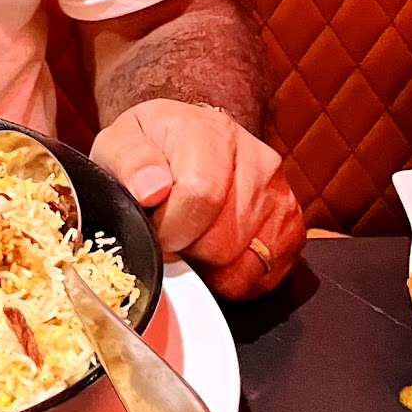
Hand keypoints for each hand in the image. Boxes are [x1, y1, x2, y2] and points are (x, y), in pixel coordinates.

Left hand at [90, 98, 303, 299]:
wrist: (183, 145)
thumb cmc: (150, 150)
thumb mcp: (120, 143)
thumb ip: (129, 161)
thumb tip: (151, 188)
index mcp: (212, 132)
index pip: (201, 196)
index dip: (170, 227)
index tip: (155, 229)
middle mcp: (257, 159)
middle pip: (224, 239)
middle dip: (187, 250)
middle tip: (172, 235)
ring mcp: (280, 193)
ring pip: (245, 264)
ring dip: (210, 267)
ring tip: (193, 240)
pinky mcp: (291, 225)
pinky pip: (264, 277)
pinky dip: (233, 279)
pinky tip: (214, 256)